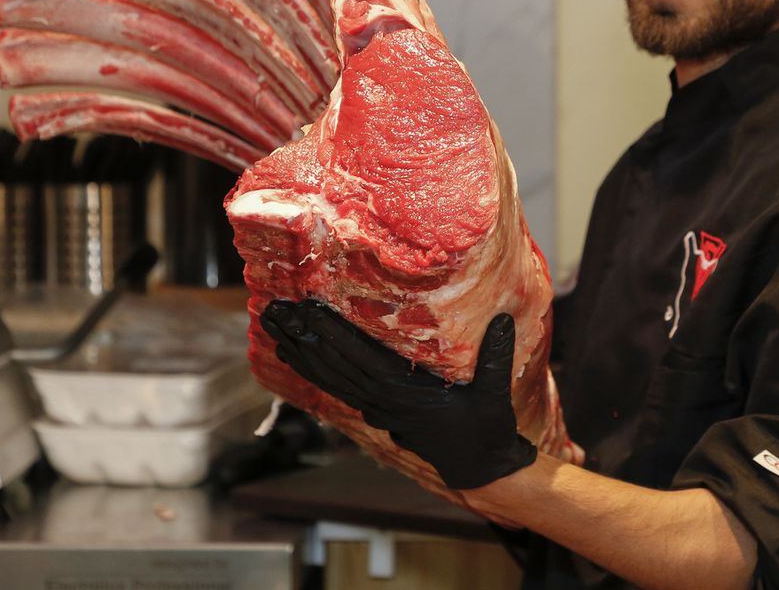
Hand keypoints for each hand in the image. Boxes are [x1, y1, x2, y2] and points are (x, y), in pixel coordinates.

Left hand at [260, 300, 536, 489]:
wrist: (479, 469)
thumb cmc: (487, 428)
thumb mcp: (496, 392)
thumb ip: (497, 355)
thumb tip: (505, 318)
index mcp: (407, 395)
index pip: (361, 360)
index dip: (333, 335)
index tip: (308, 310)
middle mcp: (384, 403)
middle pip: (334, 367)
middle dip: (303, 337)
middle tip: (272, 310)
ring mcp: (377, 409)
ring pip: (329, 378)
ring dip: (300, 351)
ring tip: (274, 325)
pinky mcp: (377, 411)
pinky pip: (336, 388)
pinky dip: (312, 370)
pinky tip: (293, 353)